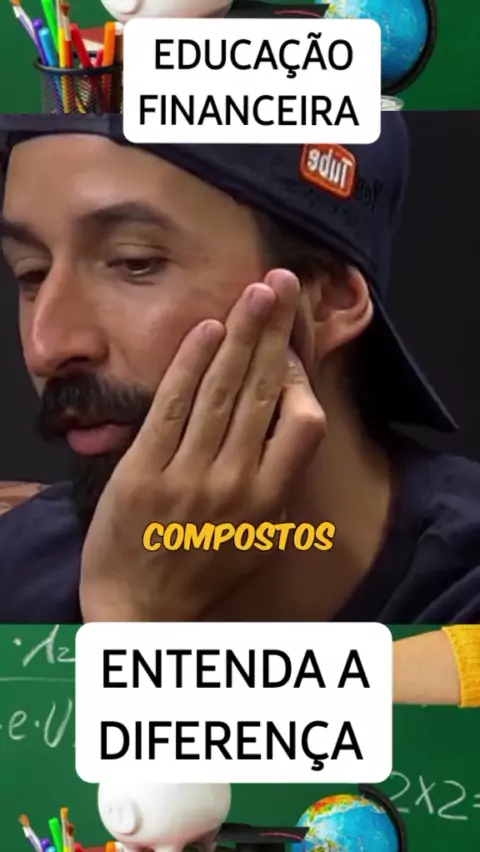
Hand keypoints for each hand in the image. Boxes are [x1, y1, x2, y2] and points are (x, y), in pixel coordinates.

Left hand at [79, 270, 325, 620]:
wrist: (139, 611)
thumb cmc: (202, 574)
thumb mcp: (259, 541)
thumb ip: (279, 487)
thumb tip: (290, 426)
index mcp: (270, 502)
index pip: (303, 422)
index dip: (298, 376)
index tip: (288, 347)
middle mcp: (235, 485)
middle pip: (263, 392)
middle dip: (274, 332)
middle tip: (284, 283)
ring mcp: (188, 479)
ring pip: (221, 392)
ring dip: (240, 336)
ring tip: (256, 293)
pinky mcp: (143, 474)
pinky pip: (172, 410)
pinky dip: (189, 367)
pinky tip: (206, 331)